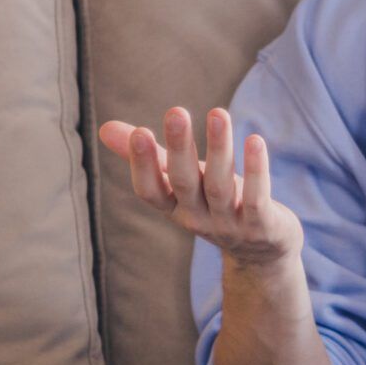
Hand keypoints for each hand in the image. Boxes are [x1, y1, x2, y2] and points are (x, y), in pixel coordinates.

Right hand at [96, 106, 302, 269]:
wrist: (262, 253)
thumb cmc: (215, 204)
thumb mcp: (181, 182)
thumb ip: (150, 157)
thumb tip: (104, 129)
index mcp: (174, 206)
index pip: (150, 190)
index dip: (143, 165)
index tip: (140, 132)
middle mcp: (197, 217)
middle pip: (184, 183)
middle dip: (180, 148)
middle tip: (176, 112)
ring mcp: (229, 225)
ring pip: (221, 186)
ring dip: (219, 149)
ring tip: (219, 113)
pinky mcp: (261, 226)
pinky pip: (256, 198)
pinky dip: (256, 171)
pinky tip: (255, 140)